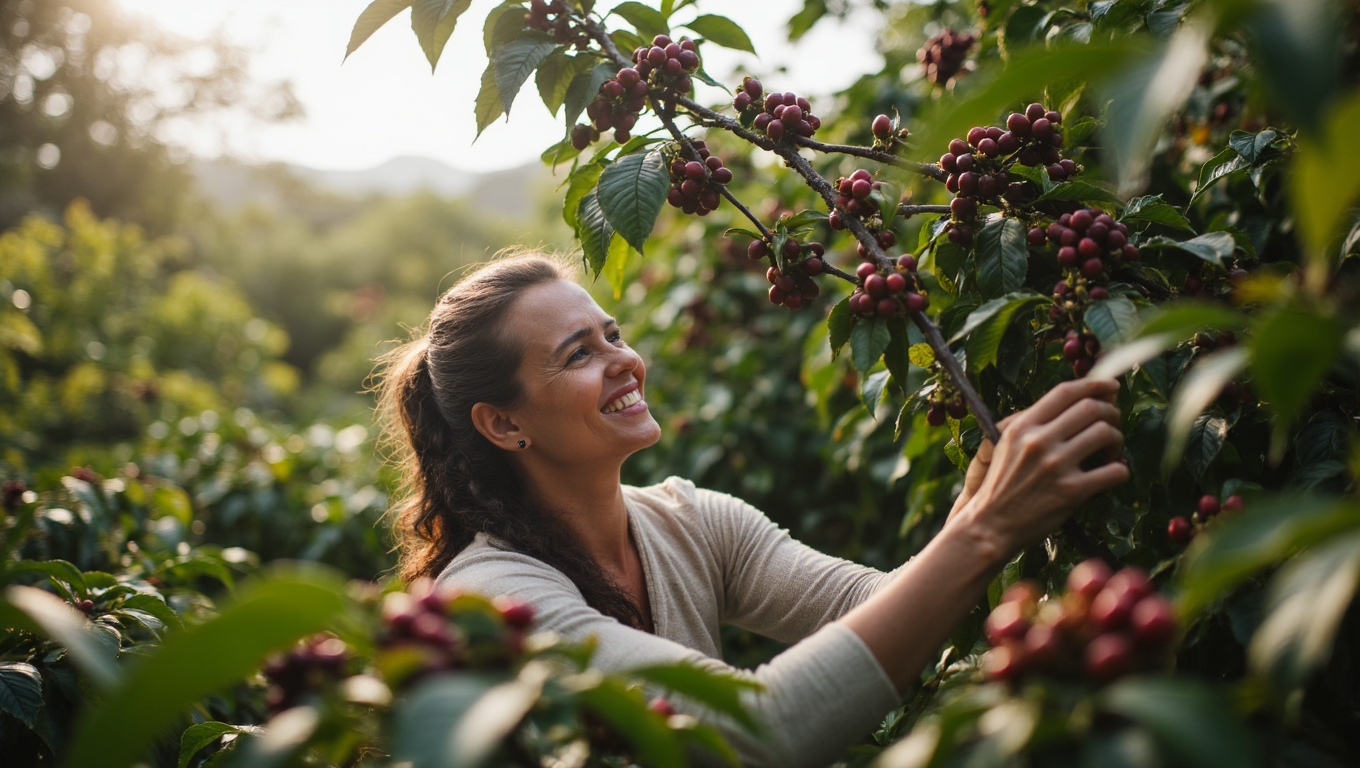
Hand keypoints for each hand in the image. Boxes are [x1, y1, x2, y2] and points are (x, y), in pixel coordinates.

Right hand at [950, 379, 1127, 557]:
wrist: (990, 525)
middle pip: (1091, 408)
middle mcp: (1039, 441)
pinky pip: (1114, 471)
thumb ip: (1035, 423)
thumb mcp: (1007, 444)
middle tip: (1111, 425)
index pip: (1065, 392)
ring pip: (1105, 433)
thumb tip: (1075, 402)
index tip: (1111, 385)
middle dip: (1110, 412)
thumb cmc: (1001, 484)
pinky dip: (1120, 470)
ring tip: (1109, 451)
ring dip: (1116, 439)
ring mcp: (1056, 466)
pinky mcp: (1071, 491)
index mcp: (1022, 426)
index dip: (1095, 383)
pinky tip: (1111, 473)